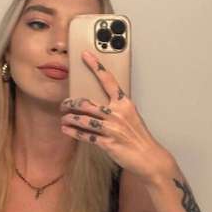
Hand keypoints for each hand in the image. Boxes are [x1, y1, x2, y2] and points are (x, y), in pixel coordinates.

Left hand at [60, 50, 174, 183]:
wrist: (148, 156)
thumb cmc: (139, 137)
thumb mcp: (131, 116)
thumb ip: (117, 108)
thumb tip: (100, 105)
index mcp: (124, 103)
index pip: (108, 80)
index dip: (96, 66)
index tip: (86, 55)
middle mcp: (117, 114)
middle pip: (87, 103)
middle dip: (71, 104)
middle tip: (64, 105)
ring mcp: (111, 128)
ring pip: (82, 119)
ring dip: (69, 119)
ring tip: (63, 119)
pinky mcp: (107, 143)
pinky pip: (85, 135)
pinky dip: (73, 132)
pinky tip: (66, 130)